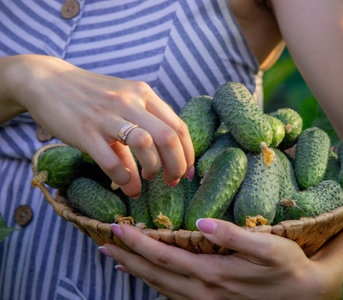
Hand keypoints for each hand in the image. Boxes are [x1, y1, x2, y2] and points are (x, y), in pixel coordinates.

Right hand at [6, 54, 194, 196]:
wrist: (46, 81)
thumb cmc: (91, 96)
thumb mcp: (122, 101)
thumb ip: (142, 129)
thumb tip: (151, 172)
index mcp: (144, 94)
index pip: (179, 127)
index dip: (188, 154)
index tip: (186, 172)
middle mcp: (130, 101)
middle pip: (169, 137)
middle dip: (177, 166)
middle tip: (171, 181)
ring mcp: (107, 115)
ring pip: (145, 145)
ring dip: (153, 169)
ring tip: (147, 179)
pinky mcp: (84, 130)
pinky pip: (112, 161)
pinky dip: (123, 178)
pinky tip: (124, 184)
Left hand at [103, 219, 338, 299]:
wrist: (305, 298)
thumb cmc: (289, 267)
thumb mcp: (269, 247)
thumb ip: (235, 235)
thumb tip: (202, 222)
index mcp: (212, 273)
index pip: (165, 256)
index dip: (139, 243)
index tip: (117, 230)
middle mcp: (203, 291)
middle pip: (156, 274)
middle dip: (128, 258)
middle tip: (103, 244)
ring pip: (161, 287)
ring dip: (137, 272)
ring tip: (117, 260)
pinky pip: (174, 296)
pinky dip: (156, 285)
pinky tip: (151, 279)